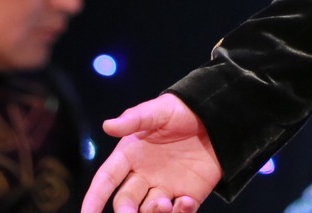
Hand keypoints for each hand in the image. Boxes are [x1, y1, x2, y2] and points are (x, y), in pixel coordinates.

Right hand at [81, 95, 222, 212]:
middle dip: (126, 211)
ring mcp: (165, 187)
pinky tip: (186, 202)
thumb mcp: (159, 110)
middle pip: (125, 202)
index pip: (106, 180)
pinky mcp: (187, 196)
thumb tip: (107, 125)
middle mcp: (144, 175)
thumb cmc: (183, 110)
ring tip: (165, 205)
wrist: (217, 117)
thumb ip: (135, 119)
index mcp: (130, 155)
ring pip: (148, 212)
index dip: (94, 198)